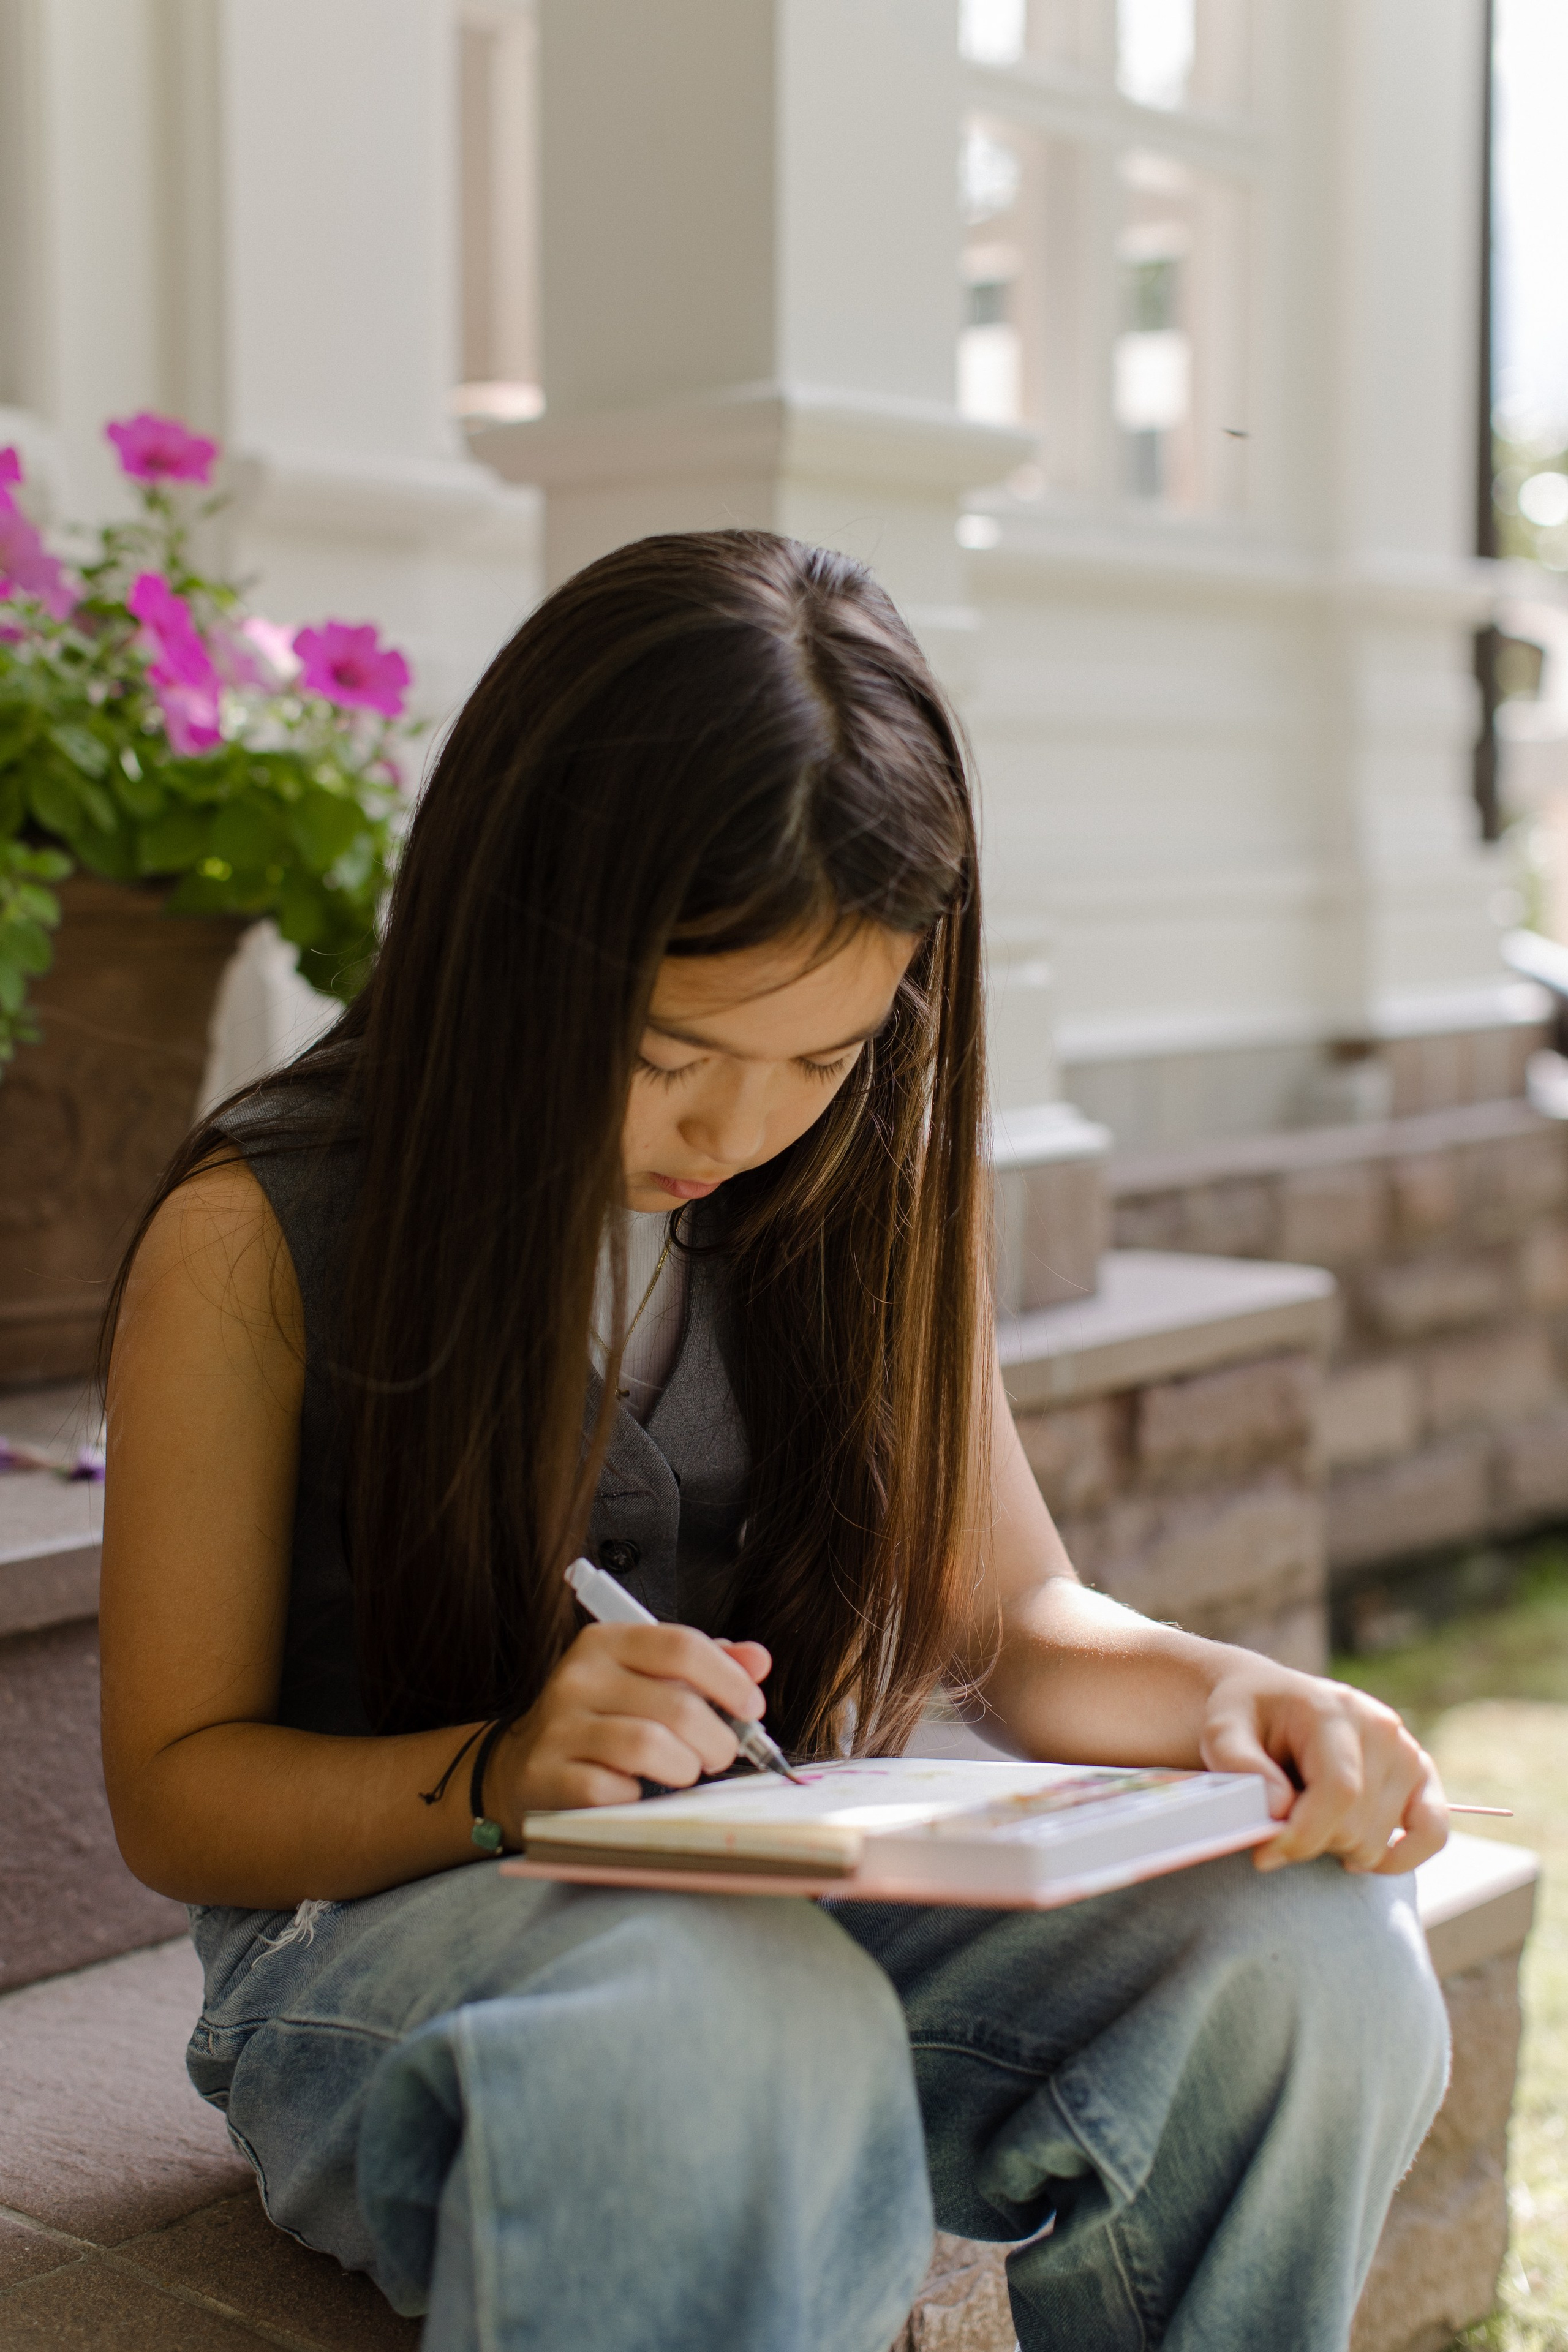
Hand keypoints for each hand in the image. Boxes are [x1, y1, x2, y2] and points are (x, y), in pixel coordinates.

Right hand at [489, 1623, 772, 1827]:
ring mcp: (559, 1727)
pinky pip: (615, 1790)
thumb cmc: (603, 1720)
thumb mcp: (647, 1678)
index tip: (751, 1707)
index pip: (681, 1646)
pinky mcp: (548, 1775)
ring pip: (651, 1746)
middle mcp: (578, 1676)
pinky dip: (637, 1798)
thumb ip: (704, 1665)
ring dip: (685, 1768)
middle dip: (717, 1739)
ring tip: (684, 1771)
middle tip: (719, 1754)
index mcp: (607, 1642)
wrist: (522, 1765)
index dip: (729, 1680)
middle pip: (678, 1705)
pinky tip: (634, 1791)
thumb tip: (757, 1659)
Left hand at [1199, 1659, 1447, 1875]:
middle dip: (1310, 1842)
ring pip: (1380, 1840)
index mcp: (1333, 1709)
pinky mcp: (1421, 1775)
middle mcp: (1381, 1727)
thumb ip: (1240, 1764)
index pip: (1339, 1791)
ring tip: (1306, 1819)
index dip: (1302, 1834)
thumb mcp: (1222, 1730)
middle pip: (1357, 1824)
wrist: (1269, 1701)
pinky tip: (1356, 1859)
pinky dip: (1400, 1858)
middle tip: (1278, 1828)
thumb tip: (1282, 1805)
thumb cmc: (1245, 1719)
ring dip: (1337, 1848)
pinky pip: (1434, 1833)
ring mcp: (1406, 1751)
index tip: (1264, 1854)